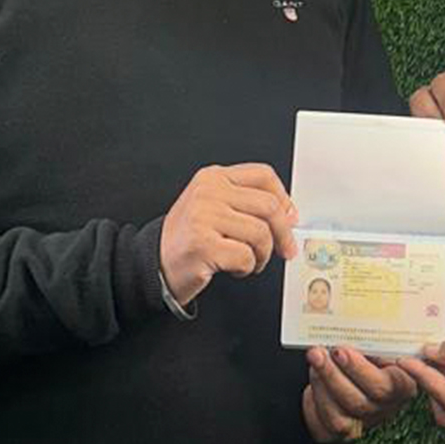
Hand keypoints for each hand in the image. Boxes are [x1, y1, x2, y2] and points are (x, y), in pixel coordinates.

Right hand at [159, 163, 297, 304]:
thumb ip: (247, 203)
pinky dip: (246, 267)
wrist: (154, 263)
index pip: (263, 175)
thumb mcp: (214, 206)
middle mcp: (208, 192)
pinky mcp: (202, 244)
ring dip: (262, 255)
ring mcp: (203, 217)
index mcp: (213, 177)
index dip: (284, 198)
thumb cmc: (188, 238)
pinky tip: (235, 268)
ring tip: (249, 261)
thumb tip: (289, 213)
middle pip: (268, 206)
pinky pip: (245, 256)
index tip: (290, 217)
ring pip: (260, 233)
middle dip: (283, 233)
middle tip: (284, 249)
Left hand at [301, 345, 418, 442]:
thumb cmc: (375, 356)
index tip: (340, 351)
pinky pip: (323, 426)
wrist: (361, 375)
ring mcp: (363, 424)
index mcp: (402, 385)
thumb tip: (349, 322)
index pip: (386, 385)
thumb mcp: (382, 344)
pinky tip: (312, 381)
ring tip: (315, 359)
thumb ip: (373, 340)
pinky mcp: (341, 433)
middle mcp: (384, 408)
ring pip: (339, 418)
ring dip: (321, 385)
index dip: (360, 370)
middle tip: (318, 352)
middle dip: (333, 375)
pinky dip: (314, 402)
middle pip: (359, 402)